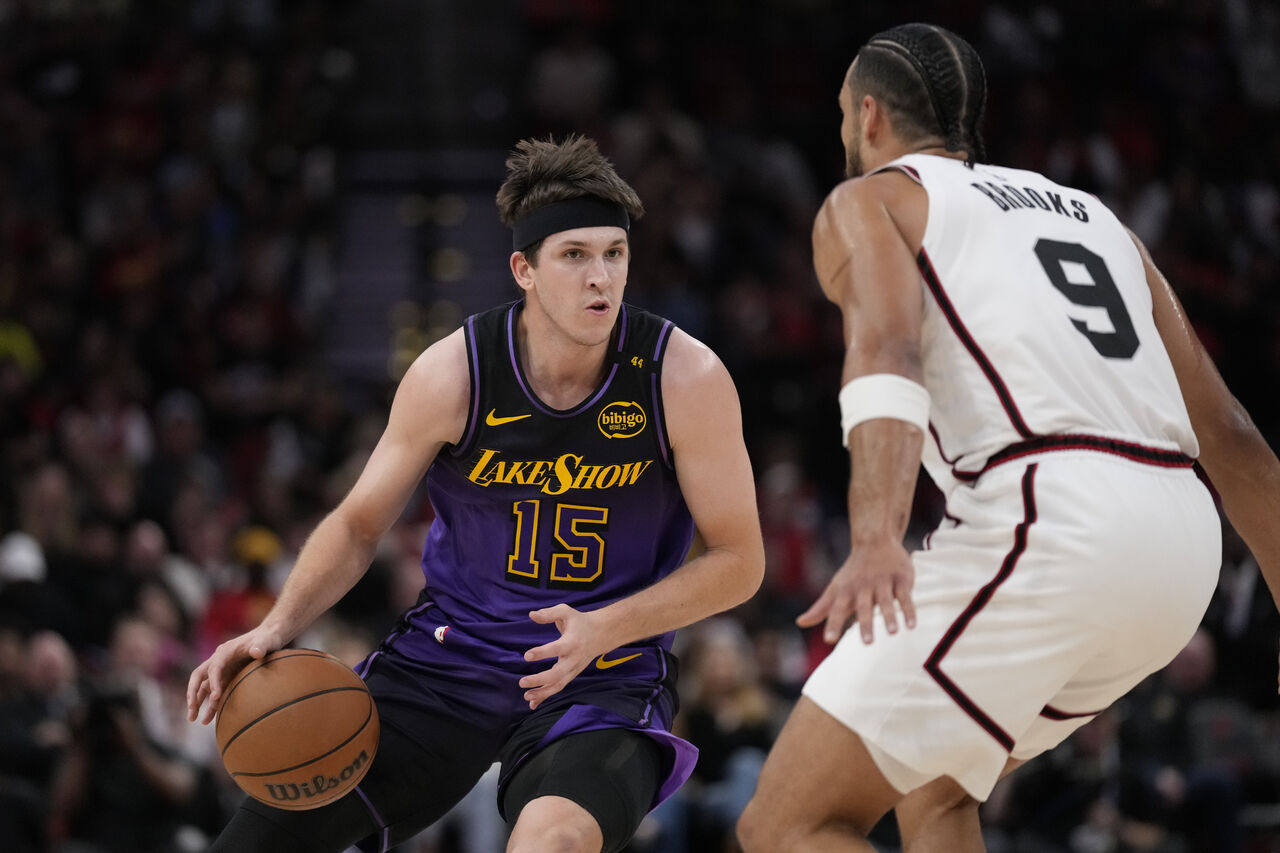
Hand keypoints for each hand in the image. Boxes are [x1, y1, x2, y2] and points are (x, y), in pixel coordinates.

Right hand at [186, 626, 283, 724]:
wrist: (271, 637)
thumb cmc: (268, 638)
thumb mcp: (267, 640)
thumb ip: (262, 646)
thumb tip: (257, 652)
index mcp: (226, 651)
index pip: (214, 667)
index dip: (213, 682)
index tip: (216, 697)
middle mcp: (219, 660)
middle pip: (199, 676)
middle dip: (193, 692)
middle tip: (192, 709)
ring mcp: (222, 670)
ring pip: (204, 687)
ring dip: (197, 702)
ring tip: (193, 719)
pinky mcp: (227, 678)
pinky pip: (214, 693)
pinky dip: (210, 705)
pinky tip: (207, 720)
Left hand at [519, 604, 610, 709]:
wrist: (600, 634)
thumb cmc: (579, 622)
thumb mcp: (566, 611)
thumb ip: (549, 613)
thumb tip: (532, 615)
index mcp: (572, 642)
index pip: (556, 649)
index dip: (542, 653)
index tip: (526, 655)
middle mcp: (574, 659)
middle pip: (558, 674)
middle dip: (540, 680)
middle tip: (522, 682)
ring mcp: (574, 669)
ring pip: (558, 685)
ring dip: (542, 693)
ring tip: (526, 696)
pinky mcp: (571, 675)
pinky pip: (558, 687)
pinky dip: (546, 696)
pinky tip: (532, 703)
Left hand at [797, 539, 916, 643]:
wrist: (874, 540)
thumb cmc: (853, 572)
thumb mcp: (835, 589)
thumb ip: (820, 608)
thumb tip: (800, 623)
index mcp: (846, 591)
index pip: (837, 610)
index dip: (833, 624)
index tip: (828, 639)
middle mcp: (863, 587)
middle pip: (864, 608)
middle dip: (865, 624)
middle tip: (867, 643)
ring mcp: (883, 582)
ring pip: (886, 601)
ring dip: (890, 616)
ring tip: (893, 633)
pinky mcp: (901, 579)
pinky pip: (905, 596)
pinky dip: (908, 611)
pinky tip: (911, 625)